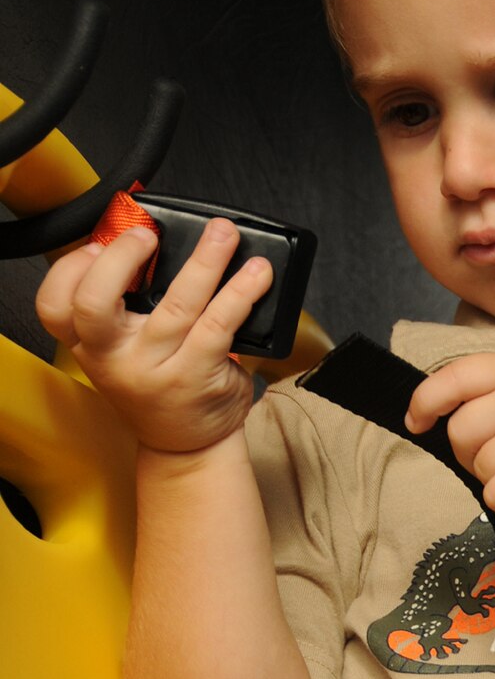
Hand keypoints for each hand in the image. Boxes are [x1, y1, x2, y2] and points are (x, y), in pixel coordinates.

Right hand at [35, 220, 271, 454]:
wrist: (185, 444)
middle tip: (147, 234)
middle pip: (94, 303)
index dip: (70, 268)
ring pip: (176, 305)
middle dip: (119, 258)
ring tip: (224, 234)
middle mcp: (113, 359)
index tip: (97, 243)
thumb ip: (123, 304)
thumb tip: (151, 238)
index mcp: (88, 345)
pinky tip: (256, 274)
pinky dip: (241, 293)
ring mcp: (155, 370)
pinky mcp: (197, 377)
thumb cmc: (157, 383)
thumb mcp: (123, 349)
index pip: (54, 306)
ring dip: (205, 261)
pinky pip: (219, 325)